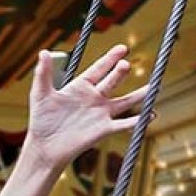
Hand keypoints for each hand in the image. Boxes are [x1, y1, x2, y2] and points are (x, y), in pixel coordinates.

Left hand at [23, 45, 146, 168]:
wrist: (45, 147)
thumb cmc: (41, 121)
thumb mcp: (40, 94)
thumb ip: (43, 73)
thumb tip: (44, 52)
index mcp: (80, 87)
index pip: (99, 68)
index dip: (110, 58)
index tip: (123, 48)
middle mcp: (94, 98)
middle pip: (113, 81)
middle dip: (120, 72)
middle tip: (125, 64)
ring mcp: (101, 113)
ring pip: (126, 101)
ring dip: (139, 95)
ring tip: (154, 86)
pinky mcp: (104, 129)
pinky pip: (125, 123)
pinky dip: (139, 120)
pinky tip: (151, 115)